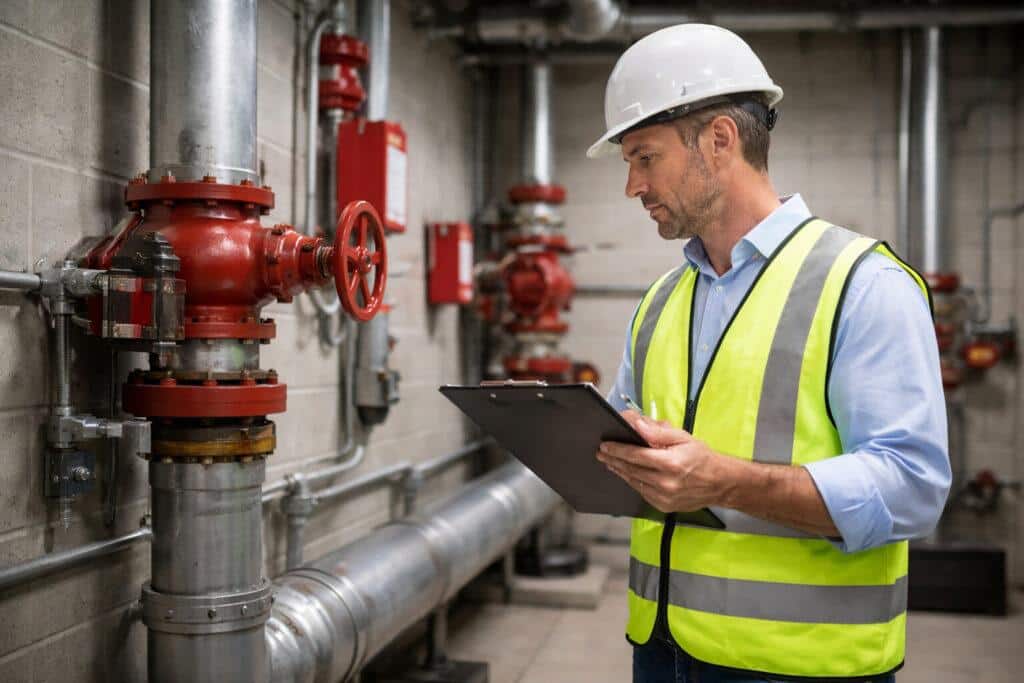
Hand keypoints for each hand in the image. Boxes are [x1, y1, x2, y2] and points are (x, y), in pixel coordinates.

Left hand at [597, 411, 725, 512]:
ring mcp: (664, 497)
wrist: (720, 483)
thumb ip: (658, 431)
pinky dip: (633, 481)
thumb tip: (637, 424)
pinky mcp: (663, 506)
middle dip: (614, 459)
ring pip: (634, 482)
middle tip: (601, 452)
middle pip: (631, 469)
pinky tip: (626, 473)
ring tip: (610, 461)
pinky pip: (642, 492)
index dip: (618, 450)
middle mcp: (666, 482)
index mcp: (671, 463)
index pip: (636, 455)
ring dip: (620, 471)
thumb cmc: (702, 457)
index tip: (605, 445)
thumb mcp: (683, 437)